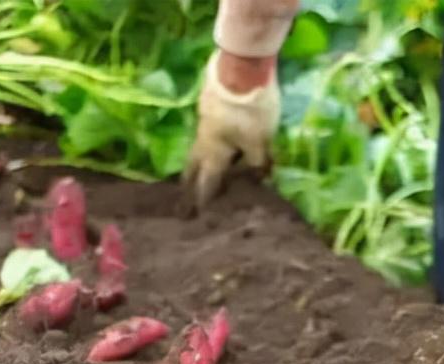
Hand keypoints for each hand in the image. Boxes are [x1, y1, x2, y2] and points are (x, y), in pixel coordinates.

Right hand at [184, 50, 279, 208]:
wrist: (242, 67)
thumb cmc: (251, 111)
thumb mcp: (260, 142)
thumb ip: (257, 164)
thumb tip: (259, 180)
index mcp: (213, 152)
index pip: (206, 183)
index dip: (202, 201)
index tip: (195, 216)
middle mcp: (204, 139)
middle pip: (193, 165)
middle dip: (189, 183)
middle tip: (183, 196)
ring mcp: (205, 119)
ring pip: (200, 147)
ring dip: (200, 161)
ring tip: (203, 170)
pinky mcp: (211, 104)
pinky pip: (209, 132)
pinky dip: (212, 143)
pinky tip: (219, 141)